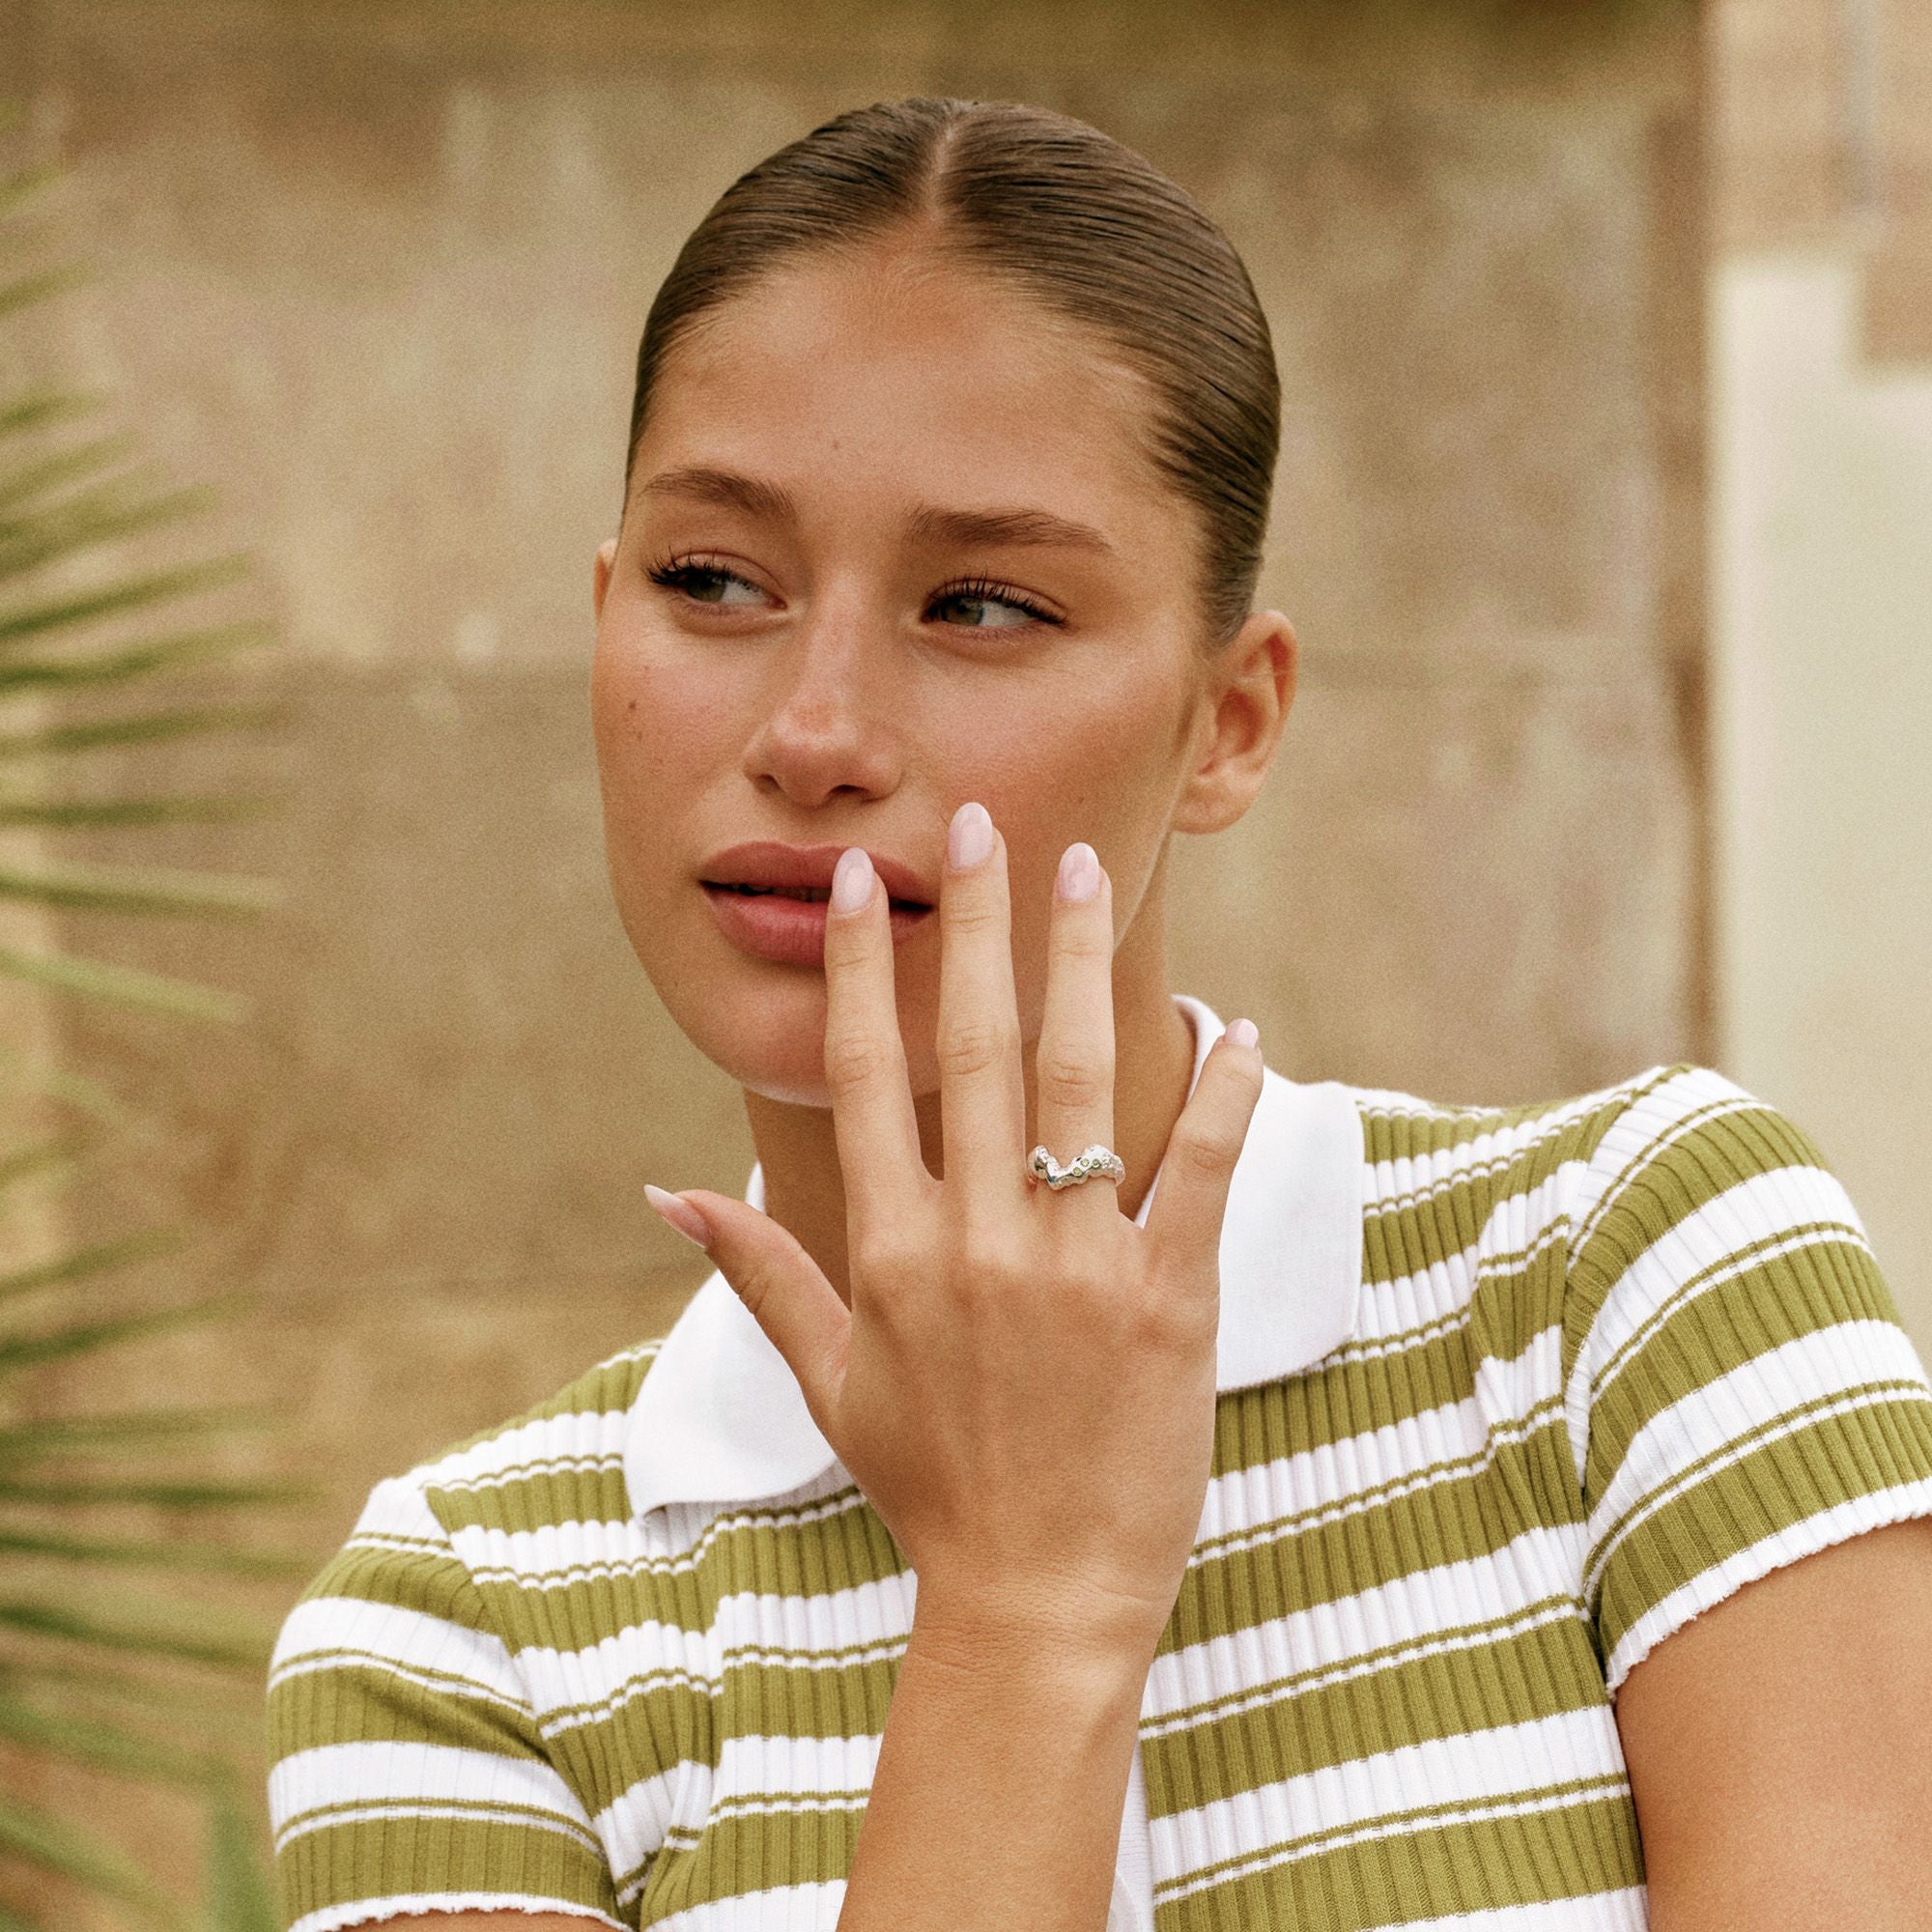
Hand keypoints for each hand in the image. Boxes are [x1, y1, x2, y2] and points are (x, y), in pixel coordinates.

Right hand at [654, 801, 1265, 1657]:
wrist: (1035, 1598)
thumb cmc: (930, 1486)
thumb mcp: (828, 1380)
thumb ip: (759, 1273)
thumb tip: (664, 1195)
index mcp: (890, 1251)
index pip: (867, 1076)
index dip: (866, 970)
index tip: (865, 882)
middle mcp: (975, 1241)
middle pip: (976, 1050)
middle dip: (977, 926)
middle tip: (982, 824)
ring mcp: (1074, 1267)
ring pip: (1080, 1084)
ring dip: (1083, 968)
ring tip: (1088, 875)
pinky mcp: (1166, 1302)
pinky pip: (1196, 1172)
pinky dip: (1219, 1094)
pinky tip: (1236, 1027)